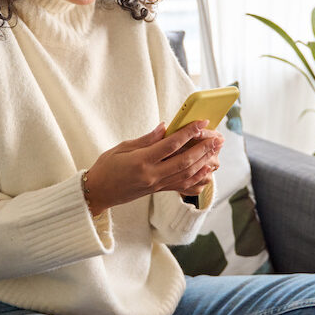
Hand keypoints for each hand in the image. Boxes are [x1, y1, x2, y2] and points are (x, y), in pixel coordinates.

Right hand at [85, 120, 223, 215]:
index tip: (201, 122)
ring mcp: (156, 185)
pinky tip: (208, 173)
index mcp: (141, 161)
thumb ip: (147, 138)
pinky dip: (197, 181)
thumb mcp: (123, 147)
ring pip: (187, 175)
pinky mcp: (158, 191)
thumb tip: (166, 127)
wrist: (98, 192)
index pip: (171, 145)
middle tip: (217, 137)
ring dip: (204, 163)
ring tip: (216, 152)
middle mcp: (152, 175)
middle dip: (203, 148)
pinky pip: (182, 187)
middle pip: (184, 161)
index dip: (188, 132)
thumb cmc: (107, 167)